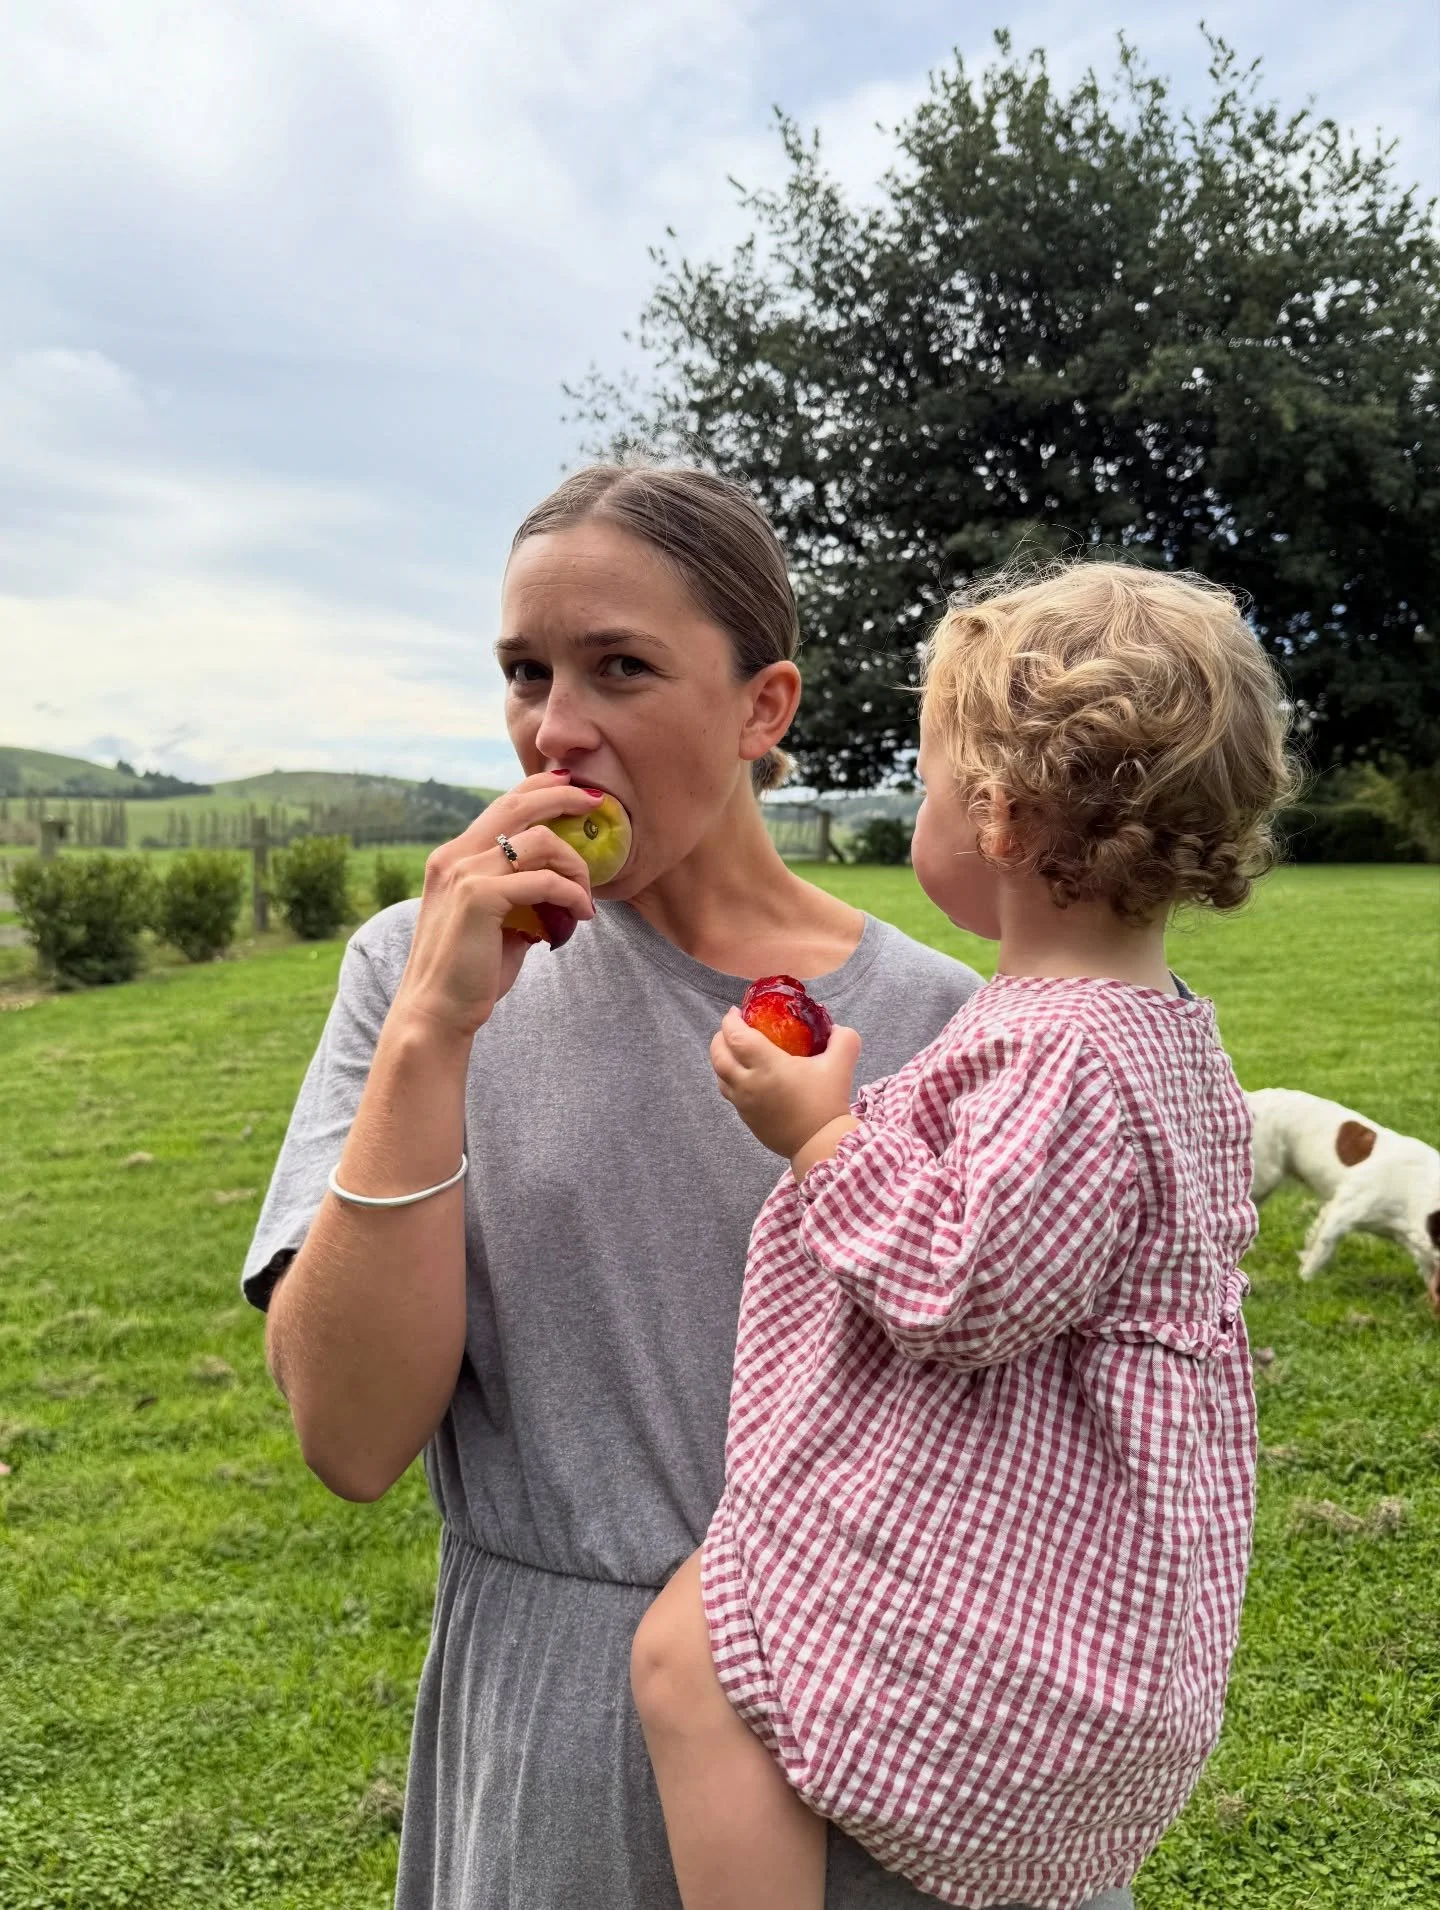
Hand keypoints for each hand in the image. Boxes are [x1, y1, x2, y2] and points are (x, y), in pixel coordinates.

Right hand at [390, 772, 602, 1039]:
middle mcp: (454, 856)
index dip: (539, 788)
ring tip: (586, 896)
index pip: (501, 806)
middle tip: (594, 802)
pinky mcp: (480, 897)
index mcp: (454, 858)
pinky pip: (545, 880)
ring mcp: (464, 873)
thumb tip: (559, 890)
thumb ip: (520, 897)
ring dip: (575, 864)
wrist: (437, 1012)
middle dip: (562, 795)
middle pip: (518, 805)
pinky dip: (572, 894)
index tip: (572, 786)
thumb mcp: (496, 923)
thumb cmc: (469, 973)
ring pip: (540, 841)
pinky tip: (581, 914)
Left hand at [710, 1007, 861, 1159]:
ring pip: (719, 1076)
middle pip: (718, 1055)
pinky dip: (729, 1078)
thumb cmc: (827, 1103)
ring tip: (733, 1050)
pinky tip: (743, 1075)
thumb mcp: (841, 1064)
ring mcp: (744, 1103)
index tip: (737, 1012)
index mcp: (767, 1066)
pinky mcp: (747, 1119)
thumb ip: (843, 1039)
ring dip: (721, 1058)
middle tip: (732, 1028)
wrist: (820, 1144)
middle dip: (720, 1037)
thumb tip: (835, 1028)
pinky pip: (729, 1093)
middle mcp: (749, 1083)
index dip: (730, 1020)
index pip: (735, 1037)